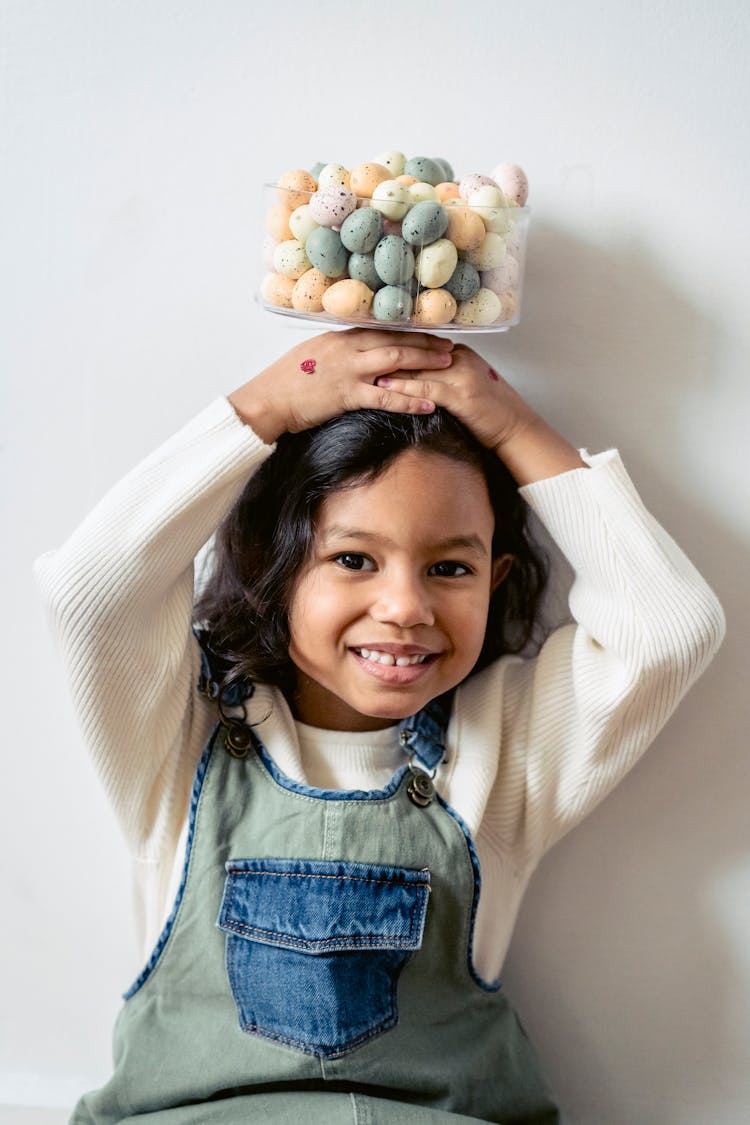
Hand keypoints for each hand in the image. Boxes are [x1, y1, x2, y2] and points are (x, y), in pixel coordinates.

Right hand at [229, 328, 453, 443]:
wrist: (267, 400)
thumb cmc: (285, 382)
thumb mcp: (313, 356)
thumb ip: (337, 351)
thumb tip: (354, 350)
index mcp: (340, 336)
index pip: (383, 328)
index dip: (410, 330)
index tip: (430, 332)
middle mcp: (348, 347)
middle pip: (396, 339)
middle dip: (426, 342)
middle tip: (451, 345)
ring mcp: (349, 370)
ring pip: (397, 361)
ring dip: (425, 363)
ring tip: (449, 366)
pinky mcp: (348, 394)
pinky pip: (386, 396)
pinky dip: (410, 400)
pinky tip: (430, 404)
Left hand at [375, 344, 585, 484]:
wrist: (515, 427)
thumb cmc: (488, 412)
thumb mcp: (463, 387)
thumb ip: (441, 377)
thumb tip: (413, 376)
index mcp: (459, 354)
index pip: (419, 345)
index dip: (392, 345)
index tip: (366, 344)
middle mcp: (459, 358)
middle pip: (415, 352)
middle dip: (384, 352)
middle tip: (355, 351)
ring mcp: (461, 375)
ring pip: (417, 367)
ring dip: (388, 368)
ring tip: (362, 368)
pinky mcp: (461, 394)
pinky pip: (426, 388)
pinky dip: (404, 387)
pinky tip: (384, 387)